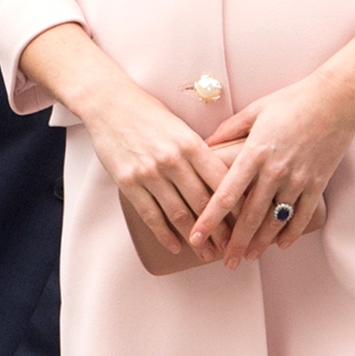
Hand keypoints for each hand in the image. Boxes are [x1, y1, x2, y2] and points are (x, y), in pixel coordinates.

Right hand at [83, 74, 233, 263]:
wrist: (109, 103)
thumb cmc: (148, 113)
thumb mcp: (180, 127)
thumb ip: (198, 152)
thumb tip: (221, 179)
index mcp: (190, 143)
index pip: (220, 180)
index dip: (235, 205)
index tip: (245, 221)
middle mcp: (172, 159)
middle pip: (203, 202)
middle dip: (220, 229)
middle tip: (230, 246)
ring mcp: (149, 173)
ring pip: (179, 213)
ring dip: (195, 238)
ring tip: (206, 252)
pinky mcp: (129, 183)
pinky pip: (151, 216)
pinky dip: (165, 234)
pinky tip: (175, 245)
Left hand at [189, 73, 354, 266]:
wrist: (336, 98)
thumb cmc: (293, 100)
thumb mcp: (255, 109)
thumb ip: (229, 128)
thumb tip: (207, 143)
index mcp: (255, 152)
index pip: (226, 193)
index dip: (210, 218)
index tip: (196, 236)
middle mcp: (274, 170)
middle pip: (250, 215)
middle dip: (235, 242)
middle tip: (226, 261)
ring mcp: (298, 178)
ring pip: (275, 220)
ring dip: (261, 242)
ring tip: (249, 257)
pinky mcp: (317, 182)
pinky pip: (302, 215)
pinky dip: (291, 232)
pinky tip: (281, 244)